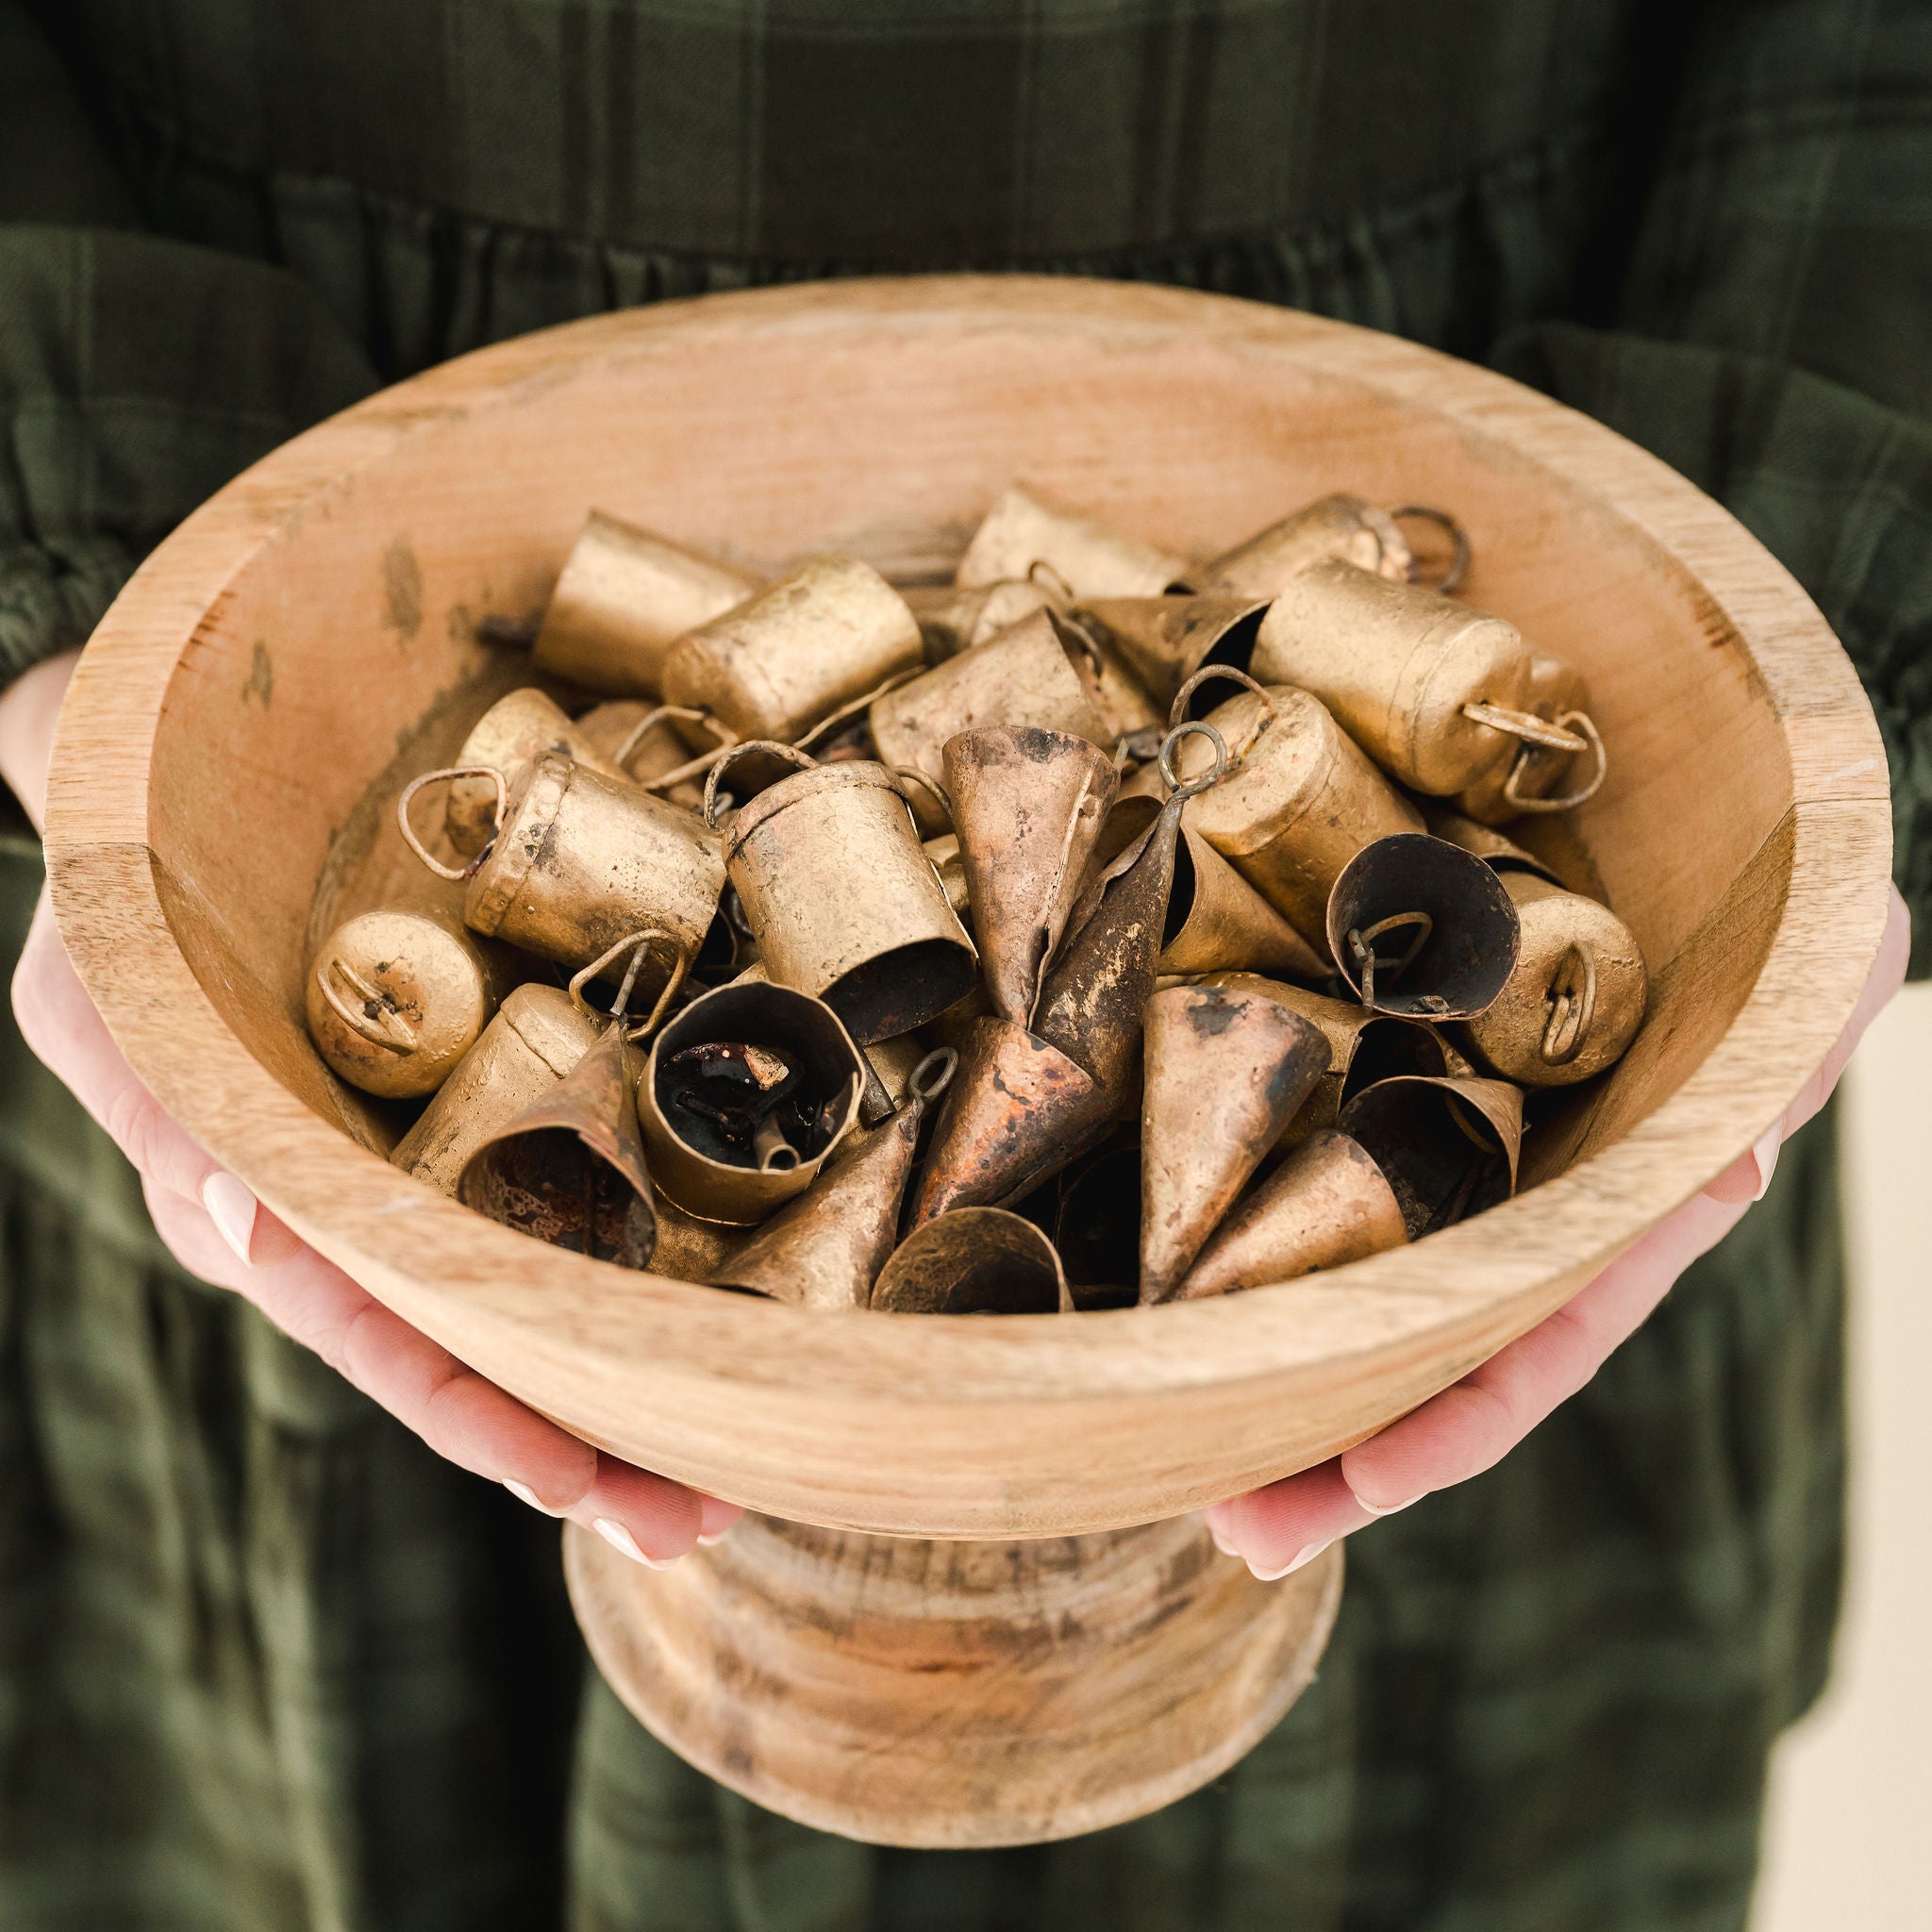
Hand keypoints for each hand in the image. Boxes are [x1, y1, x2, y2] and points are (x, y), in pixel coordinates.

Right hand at [4, 651, 737, 1566]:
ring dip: (619, 1384)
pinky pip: (545, 1206)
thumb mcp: (106, 982)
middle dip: (575, 1443)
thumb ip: (168, 1101)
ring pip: (515, 1302)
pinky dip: (616, 1279)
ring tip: (737, 1463)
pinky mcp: (467, 1119)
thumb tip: (254, 1223)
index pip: (370, 1331)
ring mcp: (409, 1177)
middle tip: (699, 1519)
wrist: (179, 806)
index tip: (574, 1481)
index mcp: (255, 1203)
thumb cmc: (134, 890)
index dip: (469, 1410)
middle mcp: (342, 1219)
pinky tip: (706, 1333)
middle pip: (465, 1352)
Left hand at [1206, 882, 1911, 1579]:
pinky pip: (1330, 1207)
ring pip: (1370, 1309)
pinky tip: (1194, 1329)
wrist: (1691, 863)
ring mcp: (1460, 1177)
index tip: (1370, 1482)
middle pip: (1434, 1363)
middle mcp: (1531, 1221)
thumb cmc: (1764, 922)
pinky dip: (1271, 1273)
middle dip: (1341, 1458)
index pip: (1543, 1345)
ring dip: (1285, 1392)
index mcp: (1620, 1215)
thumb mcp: (1800, 984)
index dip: (1462, 1422)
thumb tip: (1731, 1170)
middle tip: (1242, 1530)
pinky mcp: (1397, 1117)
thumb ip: (1779, 1075)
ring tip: (1194, 1471)